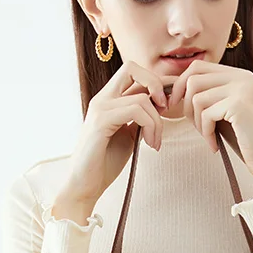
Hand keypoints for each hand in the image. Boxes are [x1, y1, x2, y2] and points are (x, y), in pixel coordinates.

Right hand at [54, 61, 179, 206]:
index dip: (156, 83)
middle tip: (166, 109)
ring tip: (155, 142)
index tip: (167, 106)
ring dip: (158, 121)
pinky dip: (151, 127)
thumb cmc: (106, 162)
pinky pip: (136, 111)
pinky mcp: (101, 122)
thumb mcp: (129, 134)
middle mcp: (102, 98)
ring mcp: (100, 108)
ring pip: (142, 98)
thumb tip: (162, 103)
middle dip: (157, 85)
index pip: (134, 73)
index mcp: (108, 99)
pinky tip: (150, 144)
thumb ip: (141, 117)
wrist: (85, 184)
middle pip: (132, 68)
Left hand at [167, 60, 252, 174]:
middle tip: (196, 127)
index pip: (198, 66)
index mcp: (239, 75)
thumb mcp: (222, 111)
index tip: (175, 106)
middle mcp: (242, 77)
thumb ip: (206, 95)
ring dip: (197, 122)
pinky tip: (214, 145)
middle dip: (186, 105)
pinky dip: (206, 133)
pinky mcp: (239, 104)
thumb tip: (174, 87)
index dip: (180, 85)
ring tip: (208, 136)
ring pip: (196, 97)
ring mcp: (242, 89)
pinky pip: (206, 114)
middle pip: (193, 78)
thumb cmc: (243, 139)